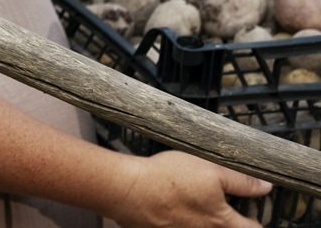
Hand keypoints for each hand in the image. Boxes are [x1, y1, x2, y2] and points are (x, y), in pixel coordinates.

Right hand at [108, 150, 272, 227]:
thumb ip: (241, 181)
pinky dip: (183, 220)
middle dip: (229, 220)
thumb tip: (265, 187)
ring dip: (204, 220)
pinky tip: (172, 205)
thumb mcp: (210, 170)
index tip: (252, 211)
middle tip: (222, 206)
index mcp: (222, 223)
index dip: (255, 219)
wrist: (128, 190)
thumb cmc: (168, 179)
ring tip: (195, 203)